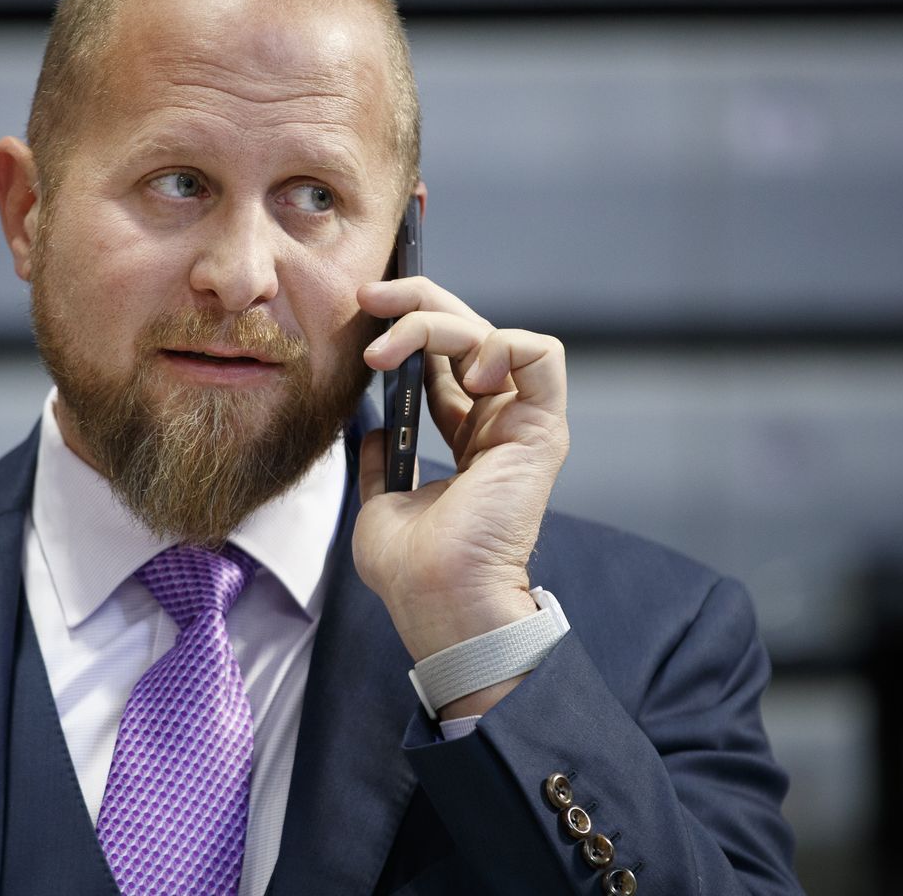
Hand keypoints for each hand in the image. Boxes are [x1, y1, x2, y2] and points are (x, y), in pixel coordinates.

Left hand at [354, 276, 570, 713]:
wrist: (438, 603)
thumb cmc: (412, 571)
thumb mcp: (382, 503)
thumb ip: (386, 459)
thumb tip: (375, 431)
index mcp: (466, 438)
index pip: (443, 357)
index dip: (406, 324)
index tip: (361, 312)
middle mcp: (497, 423)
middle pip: (466, 329)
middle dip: (417, 299)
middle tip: (370, 298)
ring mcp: (521, 423)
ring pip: (493, 331)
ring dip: (438, 323)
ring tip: (391, 349)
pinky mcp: (540, 429)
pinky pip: (542, 354)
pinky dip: (500, 344)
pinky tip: (462, 372)